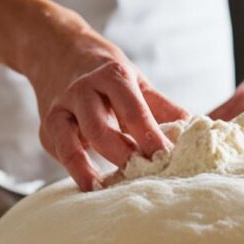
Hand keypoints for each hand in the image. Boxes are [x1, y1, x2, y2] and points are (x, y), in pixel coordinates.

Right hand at [27, 22, 187, 191]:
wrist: (57, 53)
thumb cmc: (106, 75)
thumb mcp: (137, 82)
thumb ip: (163, 107)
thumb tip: (196, 130)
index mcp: (111, 77)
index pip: (133, 110)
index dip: (150, 136)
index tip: (165, 157)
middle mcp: (82, 91)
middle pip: (100, 129)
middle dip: (121, 154)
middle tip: (142, 175)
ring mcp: (60, 110)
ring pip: (69, 143)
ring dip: (86, 169)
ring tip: (103, 189)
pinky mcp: (46, 130)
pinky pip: (60, 152)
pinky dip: (74, 170)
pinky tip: (91, 185)